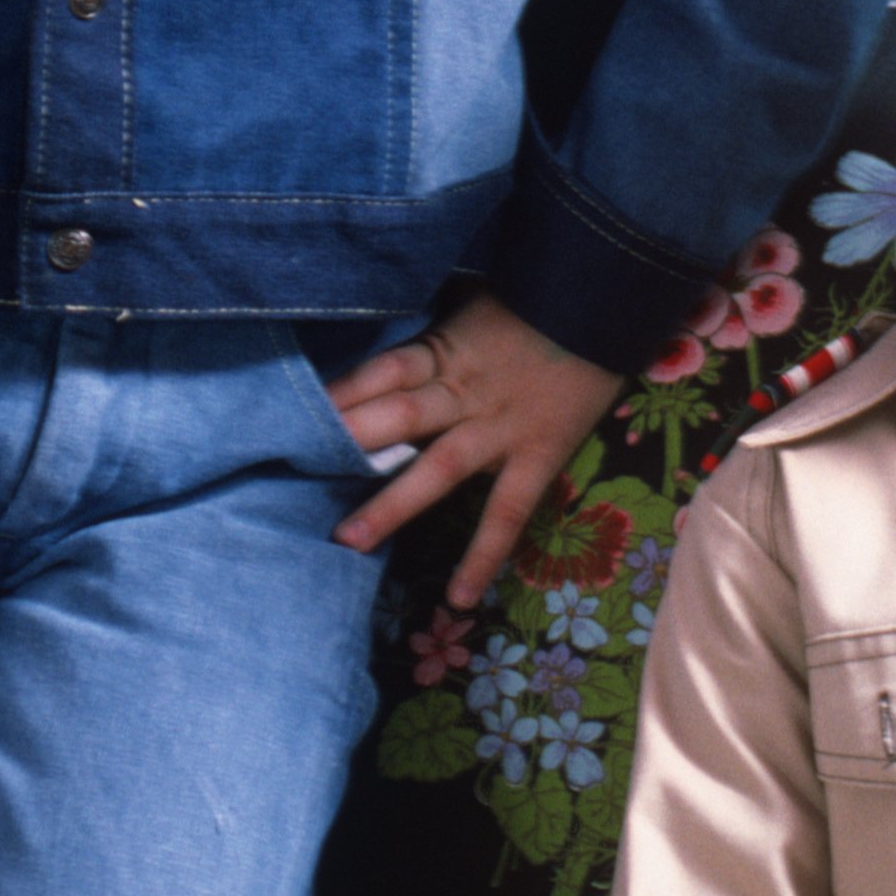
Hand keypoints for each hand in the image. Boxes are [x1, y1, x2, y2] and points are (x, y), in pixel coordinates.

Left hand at [325, 294, 625, 609]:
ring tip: (348, 540)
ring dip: (393, 504)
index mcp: (447, 348)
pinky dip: (484, 554)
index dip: (339, 393)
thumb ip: (434, 335)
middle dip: (350, 443)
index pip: (383, 370)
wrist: (609, 302)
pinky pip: (507, 511)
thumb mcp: (476, 303)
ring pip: (440, 467)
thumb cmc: (537, 298)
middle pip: (400, 414)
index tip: (287, 417)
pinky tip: (459, 597)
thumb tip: (382, 359)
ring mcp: (502, 428)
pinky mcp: (538, 455)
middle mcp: (467, 390)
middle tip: (294, 472)